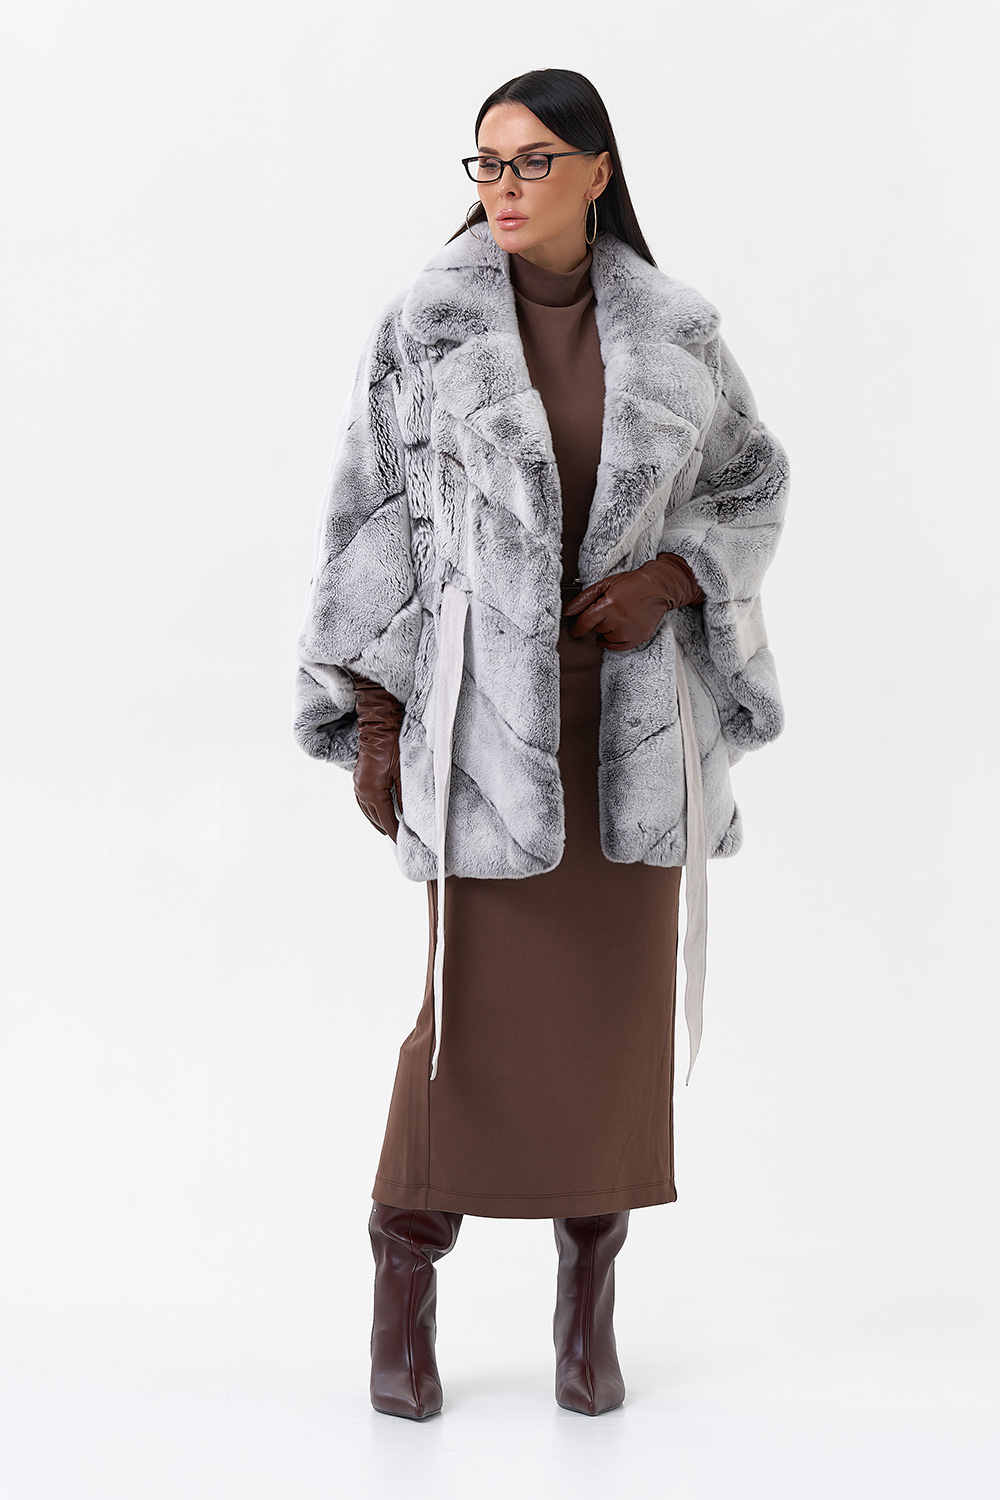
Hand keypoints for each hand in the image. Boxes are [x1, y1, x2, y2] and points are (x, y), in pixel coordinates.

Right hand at [349, 674, 403, 839]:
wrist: (379, 724)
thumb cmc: (394, 745)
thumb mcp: (404, 772)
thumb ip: (406, 795)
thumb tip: (410, 815)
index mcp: (373, 792)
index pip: (386, 819)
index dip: (395, 831)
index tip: (404, 842)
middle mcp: (362, 791)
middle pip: (376, 818)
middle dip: (387, 829)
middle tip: (399, 840)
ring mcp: (358, 784)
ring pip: (367, 811)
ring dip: (377, 821)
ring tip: (387, 830)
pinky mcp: (358, 778)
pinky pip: (361, 801)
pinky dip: (369, 810)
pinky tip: (375, 812)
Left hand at [562, 554, 704, 650]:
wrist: (658, 587)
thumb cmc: (631, 584)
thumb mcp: (605, 584)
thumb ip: (584, 598)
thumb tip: (567, 611)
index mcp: (609, 604)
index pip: (585, 622)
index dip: (576, 628)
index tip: (573, 630)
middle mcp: (619, 619)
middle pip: (597, 629)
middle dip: (599, 621)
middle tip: (609, 610)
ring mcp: (630, 630)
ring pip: (607, 638)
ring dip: (608, 630)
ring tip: (618, 616)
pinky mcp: (639, 637)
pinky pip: (619, 647)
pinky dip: (614, 642)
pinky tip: (616, 631)